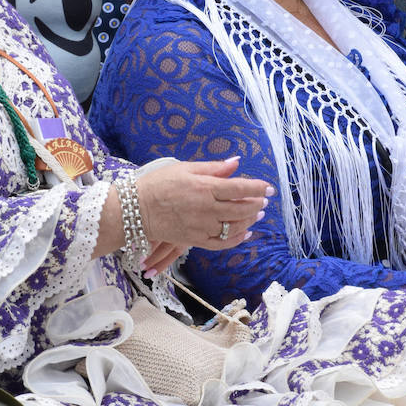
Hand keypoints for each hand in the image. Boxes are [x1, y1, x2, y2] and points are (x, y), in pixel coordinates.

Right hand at [137, 157, 269, 258]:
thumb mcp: (185, 168)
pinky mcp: (195, 240)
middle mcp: (207, 208)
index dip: (258, 188)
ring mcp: (202, 226)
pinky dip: (236, 239)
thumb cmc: (159, 183)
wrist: (136, 208)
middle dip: (256, 204)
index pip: (240, 187)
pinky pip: (222, 243)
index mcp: (205, 187)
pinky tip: (244, 233)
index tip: (269, 188)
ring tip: (257, 214)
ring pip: (235, 226)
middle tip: (263, 201)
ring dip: (250, 220)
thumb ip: (213, 168)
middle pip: (242, 208)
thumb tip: (236, 162)